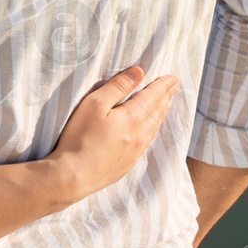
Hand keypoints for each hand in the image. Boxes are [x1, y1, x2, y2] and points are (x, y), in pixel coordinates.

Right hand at [41, 66, 178, 204]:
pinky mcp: (127, 163)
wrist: (74, 176)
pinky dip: (154, 130)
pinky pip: (148, 141)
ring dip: (162, 112)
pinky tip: (152, 130)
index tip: (172, 77)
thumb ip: (118, 86)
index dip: (162, 85)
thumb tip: (139, 71)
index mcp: (134, 118)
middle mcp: (140, 135)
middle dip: (165, 96)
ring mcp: (135, 151)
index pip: (152, 96)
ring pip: (154, 127)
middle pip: (157, 111)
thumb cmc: (81, 137)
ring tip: (167, 103)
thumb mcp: (95, 103)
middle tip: (173, 86)